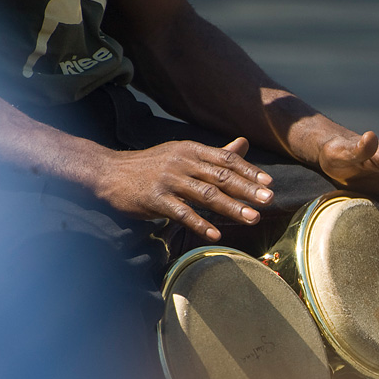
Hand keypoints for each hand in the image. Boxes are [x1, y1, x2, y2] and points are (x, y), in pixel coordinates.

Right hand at [93, 138, 272, 240]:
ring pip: (206, 195)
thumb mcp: (183, 154)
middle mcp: (182, 162)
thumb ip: (215, 154)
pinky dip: (200, 223)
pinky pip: (182, 213)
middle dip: (247, 189)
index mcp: (191, 150)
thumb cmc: (151, 165)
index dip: (249, 171)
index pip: (226, 159)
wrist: (109, 172)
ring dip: (231, 208)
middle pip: (221, 176)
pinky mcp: (155, 199)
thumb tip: (243, 143)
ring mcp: (169, 180)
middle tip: (269, 200)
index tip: (269, 182)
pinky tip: (216, 234)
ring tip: (252, 218)